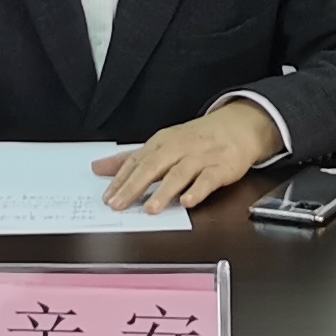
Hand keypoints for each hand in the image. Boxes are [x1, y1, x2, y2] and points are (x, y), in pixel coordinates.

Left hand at [93, 103, 281, 215]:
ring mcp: (199, 158)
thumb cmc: (194, 139)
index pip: (136, 161)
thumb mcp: (161, 144)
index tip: (107, 197)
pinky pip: (208, 180)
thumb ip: (131, 159)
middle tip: (119, 204)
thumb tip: (98, 168)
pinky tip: (187, 202)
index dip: (121, 179)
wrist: (236, 127)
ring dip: (164, 192)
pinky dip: (197, 190)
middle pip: (153, 167)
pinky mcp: (220, 168)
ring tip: (150, 209)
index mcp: (161, 143)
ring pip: (179, 174)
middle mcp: (178, 149)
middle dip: (134, 186)